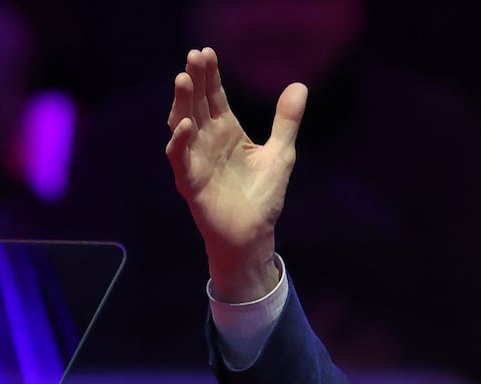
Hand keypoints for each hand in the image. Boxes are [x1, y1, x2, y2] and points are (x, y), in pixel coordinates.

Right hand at [165, 47, 307, 300]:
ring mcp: (196, 159)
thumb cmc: (262, 194)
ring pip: (183, 125)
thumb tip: (300, 86)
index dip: (211, 75)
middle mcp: (207, 140)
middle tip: (194, 56)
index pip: (215, 96)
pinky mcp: (190, 181)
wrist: (254, 234)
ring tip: (183, 79)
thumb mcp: (281, 153)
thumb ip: (286, 120)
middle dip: (194, 80)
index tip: (207, 52)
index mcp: (226, 131)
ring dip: (182, 103)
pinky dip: (181, 142)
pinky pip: (181, 158)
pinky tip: (186, 125)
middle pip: (197, 104)